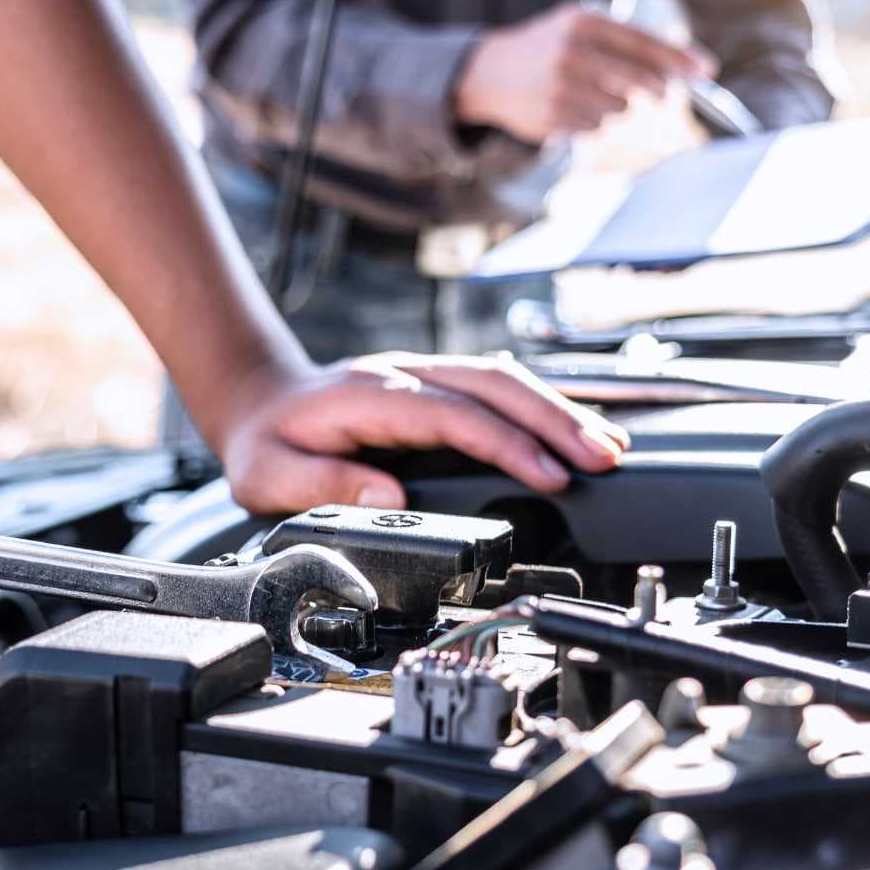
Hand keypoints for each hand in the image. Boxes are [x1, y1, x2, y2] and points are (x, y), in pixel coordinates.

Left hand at [217, 353, 629, 513]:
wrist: (260, 401)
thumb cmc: (268, 442)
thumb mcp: (270, 475)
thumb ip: (322, 485)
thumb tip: (384, 496)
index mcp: (370, 396)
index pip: (455, 414)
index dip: (506, 443)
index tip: (549, 475)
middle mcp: (406, 375)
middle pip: (496, 384)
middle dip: (556, 420)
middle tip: (604, 459)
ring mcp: (426, 374)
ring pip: (506, 380)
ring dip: (561, 411)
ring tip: (610, 448)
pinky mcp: (439, 385)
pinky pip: (500, 388)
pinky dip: (544, 407)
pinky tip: (579, 429)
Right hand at [454, 0, 714, 144]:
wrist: (487, 72)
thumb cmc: (545, 48)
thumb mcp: (576, 27)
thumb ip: (620, 41)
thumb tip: (674, 70)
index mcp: (584, 23)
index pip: (644, 43)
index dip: (680, 59)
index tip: (706, 71)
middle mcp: (573, 53)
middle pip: (640, 81)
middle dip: (657, 90)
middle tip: (660, 94)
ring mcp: (562, 87)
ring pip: (619, 109)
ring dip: (615, 107)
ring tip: (589, 94)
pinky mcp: (553, 116)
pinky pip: (595, 127)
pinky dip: (591, 122)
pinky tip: (570, 108)